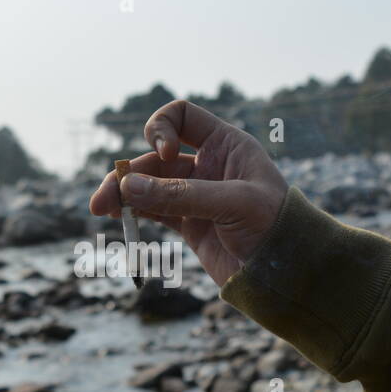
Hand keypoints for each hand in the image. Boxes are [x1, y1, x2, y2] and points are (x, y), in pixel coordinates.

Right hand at [88, 100, 288, 286]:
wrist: (289, 275)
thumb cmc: (274, 228)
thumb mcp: (232, 204)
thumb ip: (180, 194)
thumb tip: (127, 187)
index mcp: (226, 145)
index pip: (182, 116)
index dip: (163, 129)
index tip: (165, 154)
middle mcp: (209, 165)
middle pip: (155, 157)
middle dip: (129, 172)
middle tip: (105, 197)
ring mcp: (197, 195)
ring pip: (149, 185)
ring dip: (124, 193)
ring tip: (101, 209)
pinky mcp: (190, 224)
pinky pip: (153, 211)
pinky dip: (133, 212)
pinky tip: (117, 216)